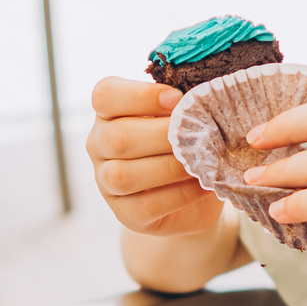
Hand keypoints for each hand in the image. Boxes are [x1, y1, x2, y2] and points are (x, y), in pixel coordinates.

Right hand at [87, 76, 223, 237]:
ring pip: (123, 175)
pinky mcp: (125, 213)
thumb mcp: (185, 115)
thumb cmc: (188, 141)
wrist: (193, 195)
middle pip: (116, 138)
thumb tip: (207, 92)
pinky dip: (179, 194)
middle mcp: (99, 145)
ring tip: (202, 160)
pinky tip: (202, 184)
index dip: (140, 95)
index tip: (178, 98)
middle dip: (162, 135)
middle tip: (199, 133)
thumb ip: (186, 102)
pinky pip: (146, 205)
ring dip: (169, 167)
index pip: (105, 95)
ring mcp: (106, 182)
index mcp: (109, 112)